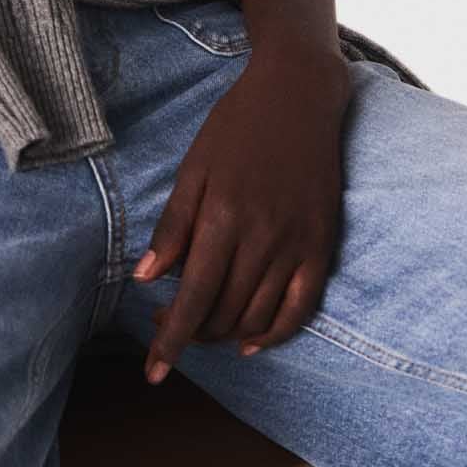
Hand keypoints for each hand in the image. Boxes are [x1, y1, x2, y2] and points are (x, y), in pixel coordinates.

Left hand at [131, 45, 353, 383]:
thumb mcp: (194, 168)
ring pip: (257, 316)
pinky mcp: (322, 244)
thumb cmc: (237, 126)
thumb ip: (172, 226)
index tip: (153, 372)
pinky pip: (300, 308)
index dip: (171, 341)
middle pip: (223, 313)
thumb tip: (145, 279)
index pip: (192, 298)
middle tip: (168, 327)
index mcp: (223, 217)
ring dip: (225, 336)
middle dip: (191, 334)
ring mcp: (297, 243)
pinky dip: (274, 334)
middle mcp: (263, 237)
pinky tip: (249, 342)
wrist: (299, 94)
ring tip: (202, 329)